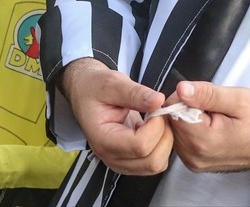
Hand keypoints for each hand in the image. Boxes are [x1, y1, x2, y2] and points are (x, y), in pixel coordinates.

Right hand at [62, 58, 170, 175]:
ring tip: (155, 120)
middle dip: (163, 135)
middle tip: (157, 113)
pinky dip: (161, 146)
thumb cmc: (95, 88)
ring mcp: (120, 162)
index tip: (154, 107)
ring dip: (164, 141)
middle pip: (152, 161)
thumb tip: (158, 101)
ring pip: (156, 165)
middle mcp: (110, 156)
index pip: (140, 146)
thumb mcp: (112, 83)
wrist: (85, 93)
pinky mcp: (129, 162)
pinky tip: (151, 129)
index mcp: (103, 139)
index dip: (156, 126)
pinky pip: (155, 162)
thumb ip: (135, 93)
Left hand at [167, 81, 249, 172]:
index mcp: (202, 140)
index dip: (186, 96)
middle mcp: (194, 156)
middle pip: (173, 121)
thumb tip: (180, 89)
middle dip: (188, 107)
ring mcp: (194, 162)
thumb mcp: (238, 99)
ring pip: (177, 130)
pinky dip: (193, 128)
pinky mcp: (196, 163)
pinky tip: (212, 126)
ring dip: (191, 118)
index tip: (207, 98)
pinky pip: (183, 139)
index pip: (173, 110)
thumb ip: (207, 94)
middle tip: (215, 108)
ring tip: (216, 117)